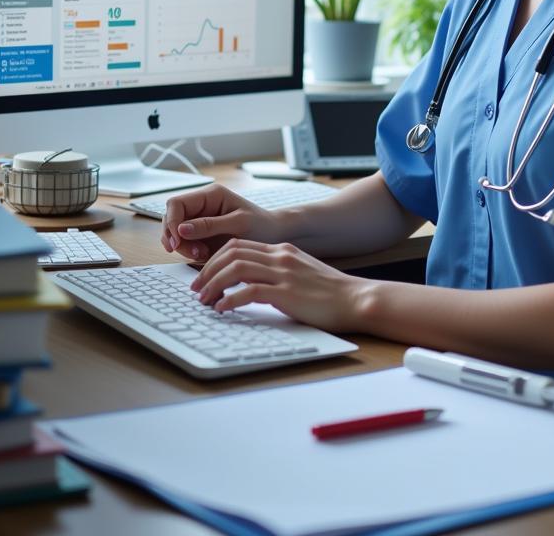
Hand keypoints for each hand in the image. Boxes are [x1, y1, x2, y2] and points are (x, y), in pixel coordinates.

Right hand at [161, 183, 282, 261]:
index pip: (176, 204)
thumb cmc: (261, 225)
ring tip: (203, 254)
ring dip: (183, 247)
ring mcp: (200, 220)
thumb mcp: (237, 223)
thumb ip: (209, 225)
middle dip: (177, 238)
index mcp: (210, 195)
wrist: (274, 235)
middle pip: (171, 219)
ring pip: (175, 233)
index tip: (178, 242)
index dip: (171, 222)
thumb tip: (181, 229)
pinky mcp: (201, 235)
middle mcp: (201, 206)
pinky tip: (205, 255)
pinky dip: (189, 252)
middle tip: (195, 253)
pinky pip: (184, 243)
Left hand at [190, 238, 371, 331]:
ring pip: (235, 268)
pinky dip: (230, 299)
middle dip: (208, 270)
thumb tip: (253, 286)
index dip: (216, 259)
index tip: (205, 276)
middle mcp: (280, 256)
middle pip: (232, 253)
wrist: (356, 299)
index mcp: (282, 250)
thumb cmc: (331, 292)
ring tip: (204, 300)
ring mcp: (283, 273)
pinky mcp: (286, 292)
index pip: (239, 245)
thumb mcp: (301, 273)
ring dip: (214, 284)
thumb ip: (278, 273)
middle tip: (196, 288)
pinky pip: (249, 291)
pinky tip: (222, 309)